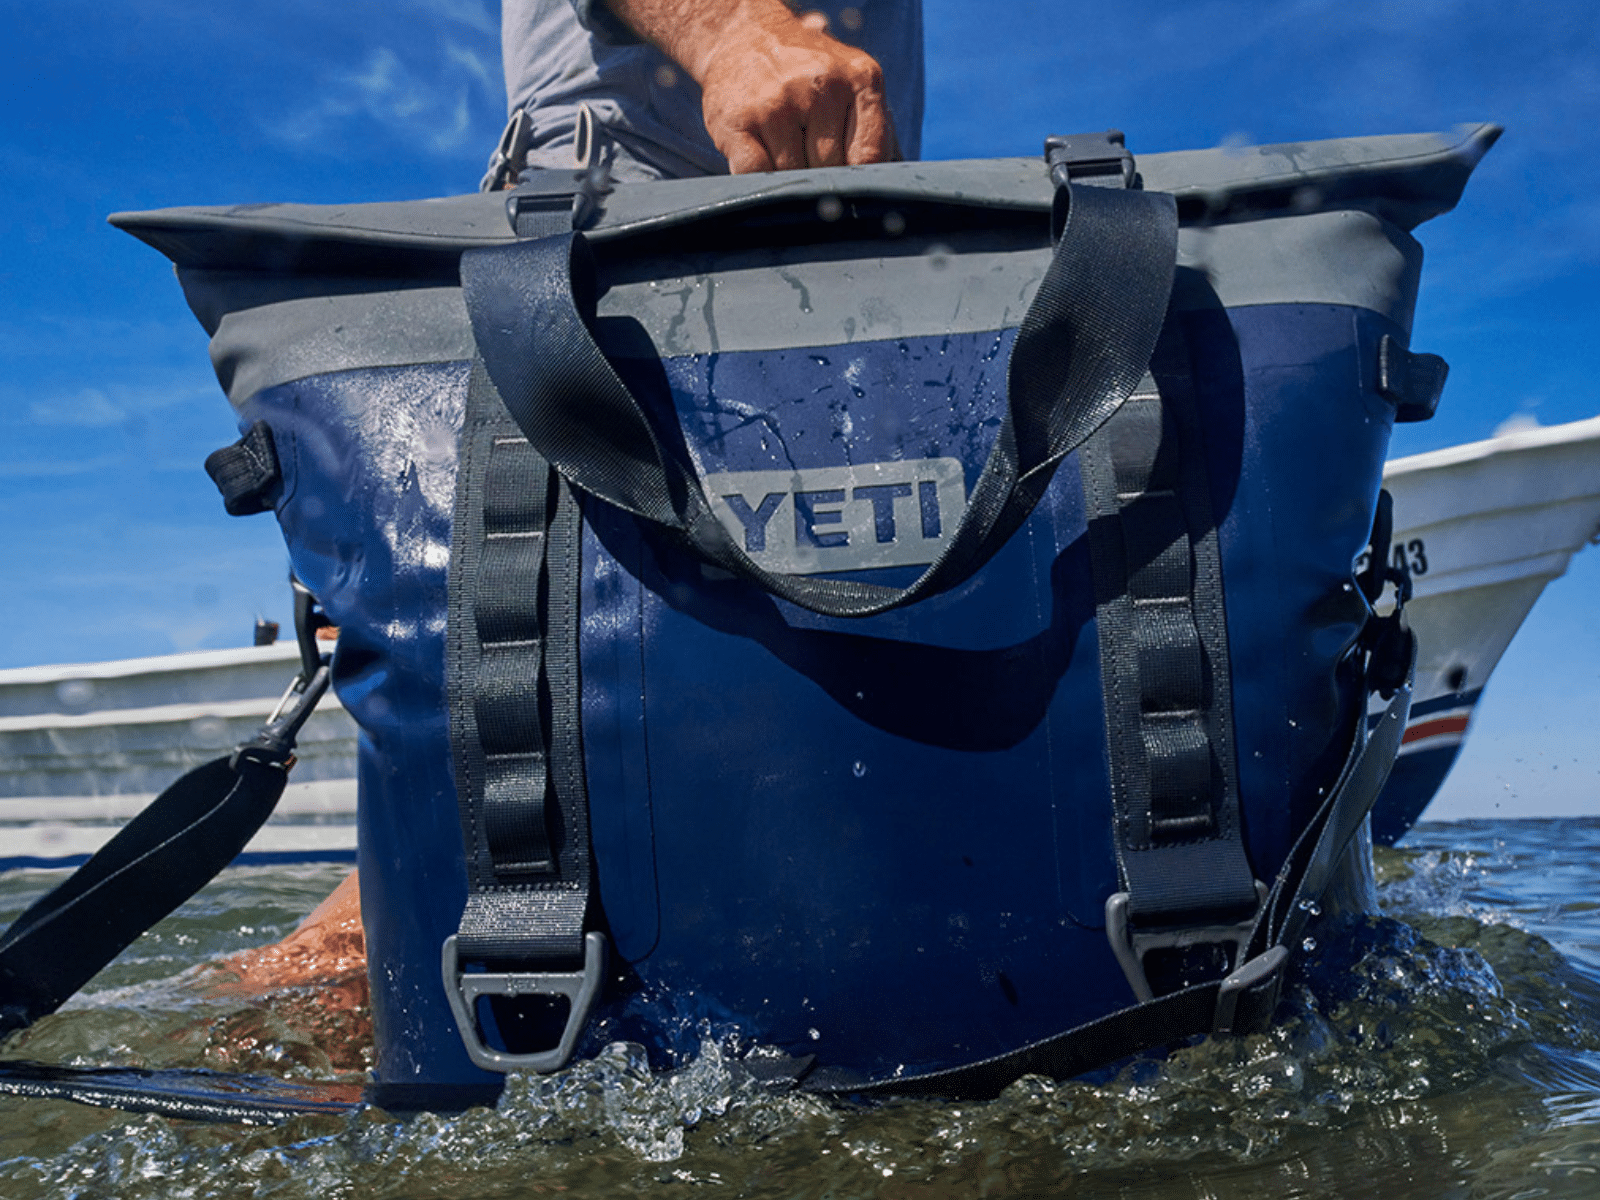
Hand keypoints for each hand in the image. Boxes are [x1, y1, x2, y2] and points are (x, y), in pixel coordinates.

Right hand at [610, 0, 899, 172]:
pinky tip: (763, 161)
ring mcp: (777, 103)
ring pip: (794, 176)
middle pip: (832, 170)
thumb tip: (898, 195)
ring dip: (790, 178)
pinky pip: (757, 176)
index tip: (853, 195)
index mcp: (861, 78)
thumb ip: (879, 138)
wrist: (746, 38)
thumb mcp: (853, 89)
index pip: (870, 157)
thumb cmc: (809, 79)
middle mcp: (821, 84)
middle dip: (824, 179)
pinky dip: (761, 181)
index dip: (861, 185)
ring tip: (785, 154)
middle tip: (812, 165)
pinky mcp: (738, 122)